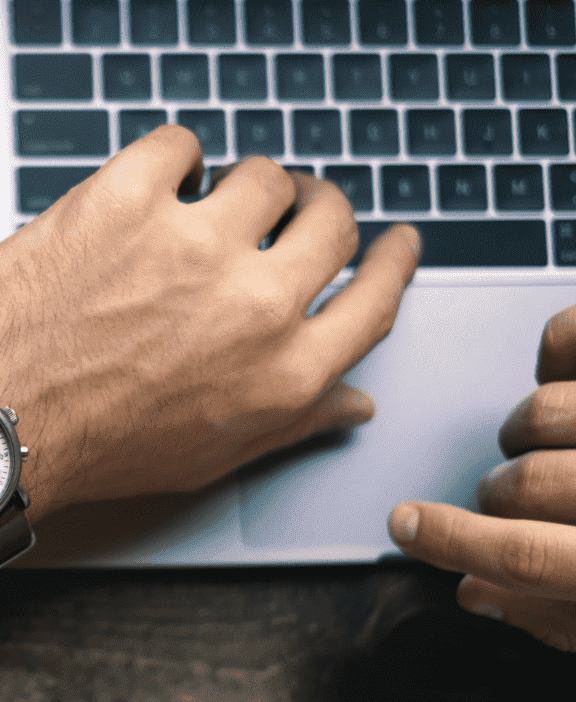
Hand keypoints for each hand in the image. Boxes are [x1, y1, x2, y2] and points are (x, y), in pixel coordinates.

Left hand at [0, 125, 419, 516]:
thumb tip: (352, 399)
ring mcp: (191, 245)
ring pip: (262, 175)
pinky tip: (157, 182)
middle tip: (293, 208)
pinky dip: (173, 157)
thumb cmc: (95, 447)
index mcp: (283, 371)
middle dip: (319, 209)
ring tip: (208, 203)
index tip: (392, 241)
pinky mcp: (125, 201)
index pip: (376, 298)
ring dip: (243, 186)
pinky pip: (179, 145)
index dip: (392, 261)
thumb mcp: (210, 456)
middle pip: (330, 221)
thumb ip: (292, 422)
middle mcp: (253, 304)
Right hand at [389, 305, 575, 652]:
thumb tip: (478, 593)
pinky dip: (554, 349)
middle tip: (511, 498)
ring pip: (543, 411)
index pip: (525, 556)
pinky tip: (562, 373)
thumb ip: (564, 616)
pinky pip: (568, 335)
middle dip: (499, 495)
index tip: (406, 526)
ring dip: (528, 429)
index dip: (451, 543)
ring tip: (555, 438)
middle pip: (523, 484)